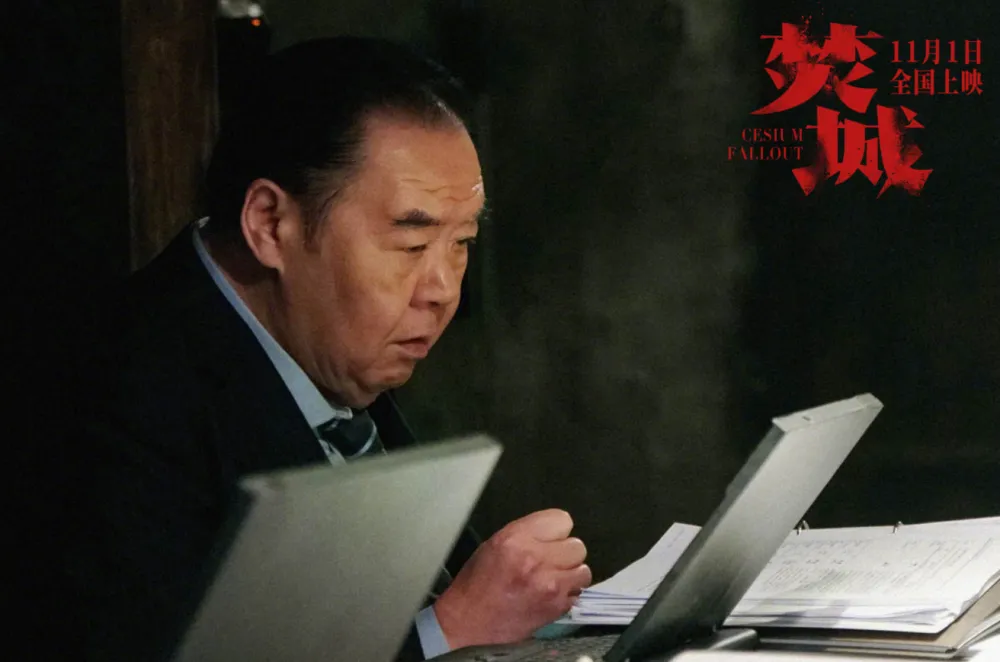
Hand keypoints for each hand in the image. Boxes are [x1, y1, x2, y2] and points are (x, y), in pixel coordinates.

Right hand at [432, 508, 590, 649]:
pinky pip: (578, 592)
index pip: (562, 520)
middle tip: (549, 561)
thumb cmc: (477, 581)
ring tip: (553, 578)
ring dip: (570, 573)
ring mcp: (550, 584)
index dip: (555, 531)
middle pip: (577, 545)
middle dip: (564, 553)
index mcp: (517, 537)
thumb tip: (552, 533)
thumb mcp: (494, 544)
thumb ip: (526, 534)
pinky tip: (551, 595)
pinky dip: (569, 593)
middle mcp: (536, 558)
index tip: (547, 540)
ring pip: (583, 570)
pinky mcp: (557, 606)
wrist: (469, 622)